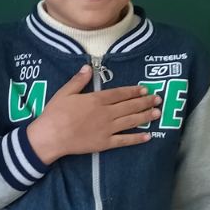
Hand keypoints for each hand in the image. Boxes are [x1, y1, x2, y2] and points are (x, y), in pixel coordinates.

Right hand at [26, 65, 160, 163]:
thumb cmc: (55, 113)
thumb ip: (78, 80)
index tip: (144, 89)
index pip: (120, 93)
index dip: (133, 91)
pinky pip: (124, 140)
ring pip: (131, 121)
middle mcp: (106, 113)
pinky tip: (148, 136)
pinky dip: (137, 138)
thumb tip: (88, 67)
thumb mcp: (64, 92)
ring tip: (157, 113)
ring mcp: (107, 129)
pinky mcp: (105, 143)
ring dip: (145, 116)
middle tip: (158, 99)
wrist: (51, 136)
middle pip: (129, 106)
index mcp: (97, 99)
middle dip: (145, 102)